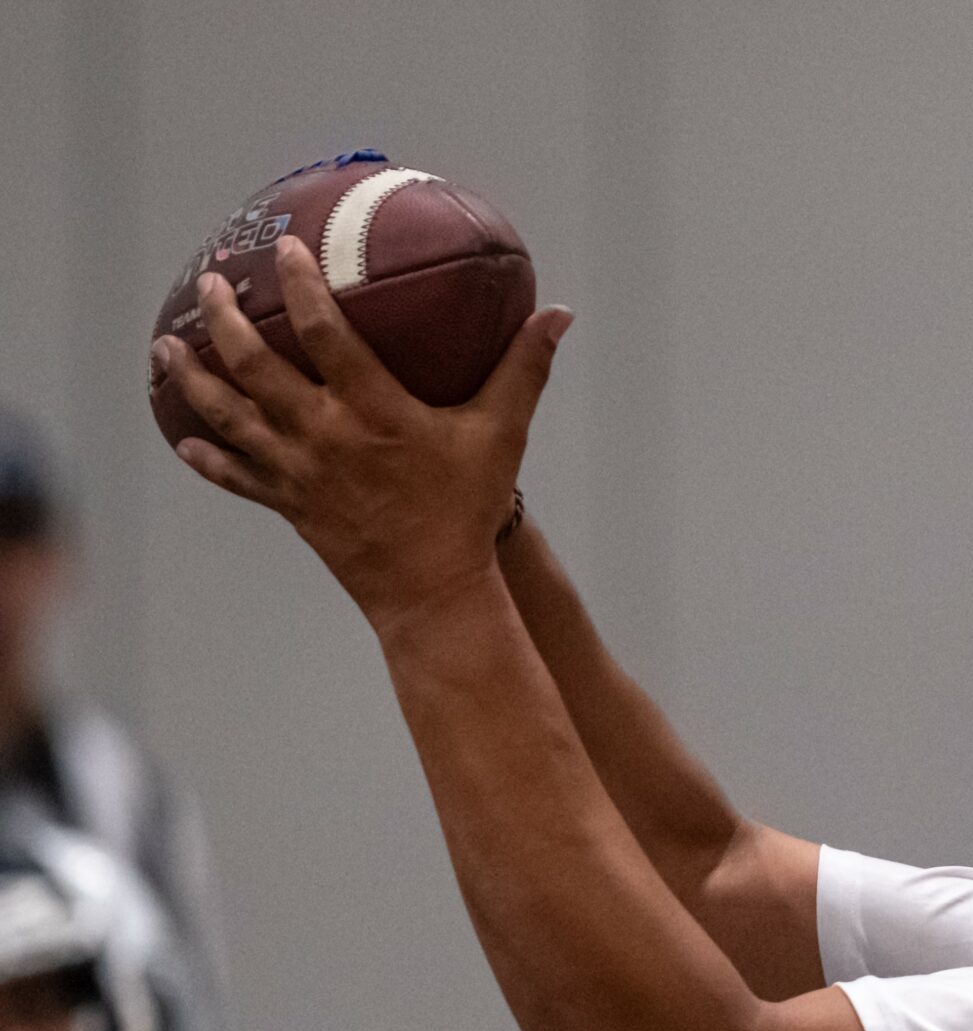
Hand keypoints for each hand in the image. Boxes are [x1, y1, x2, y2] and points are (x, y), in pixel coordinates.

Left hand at [151, 235, 569, 625]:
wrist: (434, 594)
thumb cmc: (468, 511)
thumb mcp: (501, 436)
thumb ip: (523, 370)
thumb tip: (558, 314)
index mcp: (373, 410)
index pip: (322, 331)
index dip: (300, 284)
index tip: (283, 247)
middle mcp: (325, 435)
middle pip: (254, 363)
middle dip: (223, 318)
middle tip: (209, 285)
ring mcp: (299, 471)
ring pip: (228, 415)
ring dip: (192, 378)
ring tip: (168, 347)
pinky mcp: (290, 506)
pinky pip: (237, 475)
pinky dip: (208, 456)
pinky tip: (185, 439)